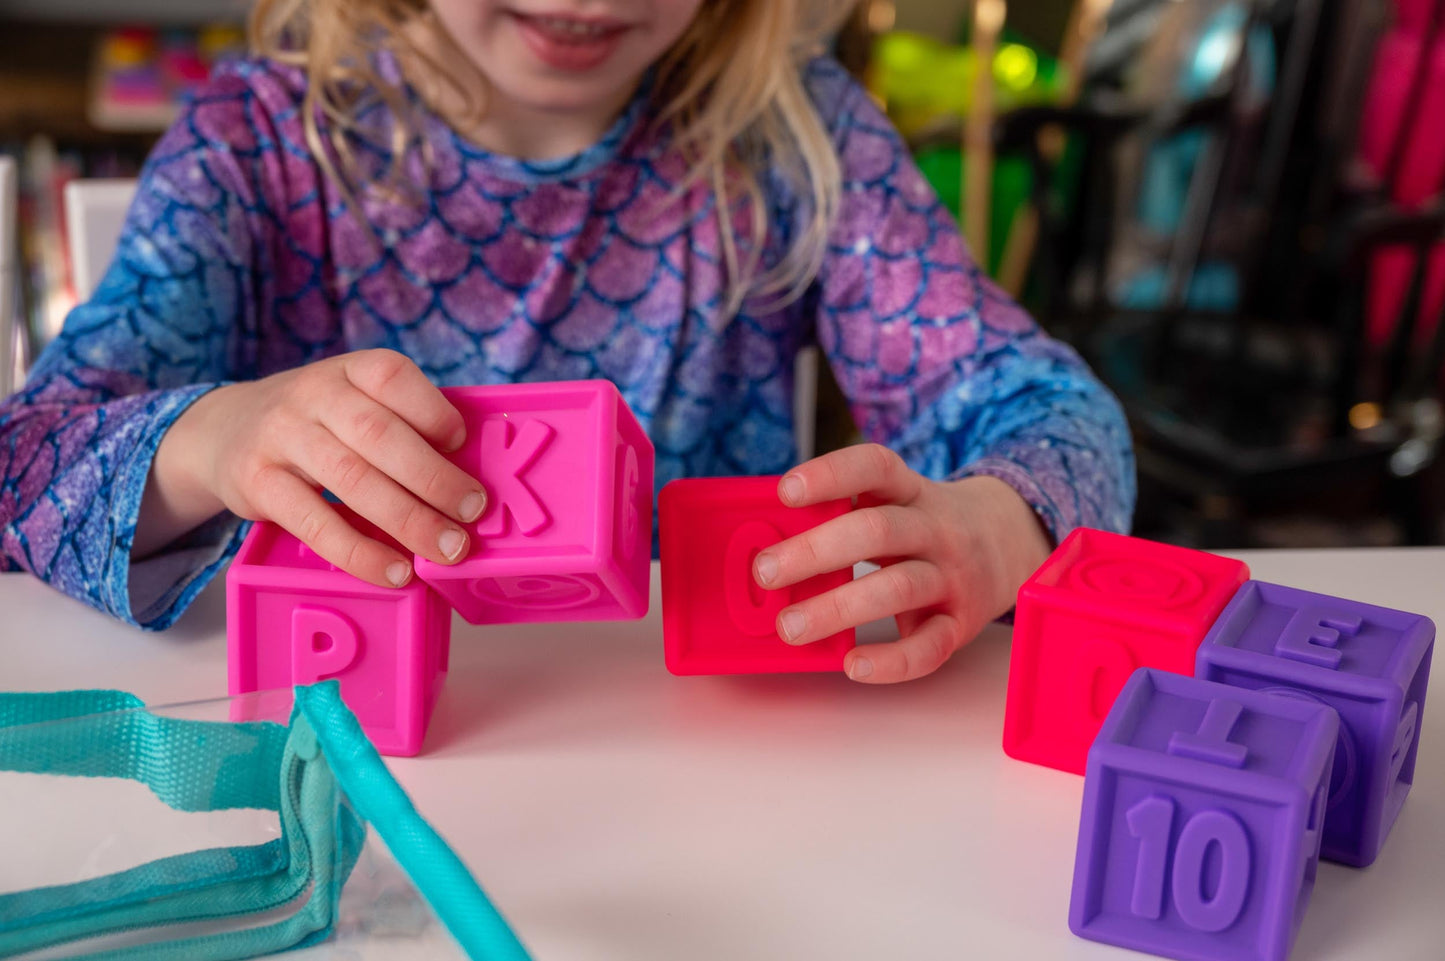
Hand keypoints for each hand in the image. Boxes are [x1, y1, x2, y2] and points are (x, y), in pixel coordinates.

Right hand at [135, 349, 486, 587]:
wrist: (223, 431)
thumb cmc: (320, 423)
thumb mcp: (355, 402)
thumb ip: (404, 426)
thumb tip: (470, 476)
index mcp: (350, 369)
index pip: (394, 379)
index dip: (433, 413)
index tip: (462, 446)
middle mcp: (313, 394)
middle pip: (379, 435)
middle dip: (433, 478)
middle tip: (472, 512)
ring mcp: (281, 437)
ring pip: (351, 479)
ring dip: (407, 519)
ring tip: (445, 549)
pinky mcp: (257, 484)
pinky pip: (314, 522)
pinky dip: (359, 552)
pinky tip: (394, 571)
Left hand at [752, 444, 1052, 682]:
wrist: (1011, 544)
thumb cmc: (925, 528)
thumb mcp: (898, 504)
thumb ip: (846, 517)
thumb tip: (771, 546)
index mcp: (911, 492)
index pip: (875, 468)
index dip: (831, 474)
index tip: (786, 491)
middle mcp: (935, 528)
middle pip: (877, 530)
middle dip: (815, 551)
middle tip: (766, 571)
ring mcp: (952, 577)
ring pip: (898, 588)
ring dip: (837, 608)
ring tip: (789, 627)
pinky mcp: (961, 623)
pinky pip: (929, 646)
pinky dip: (890, 660)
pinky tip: (852, 664)